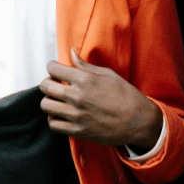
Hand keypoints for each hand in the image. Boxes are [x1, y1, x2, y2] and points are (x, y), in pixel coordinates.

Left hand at [39, 48, 162, 148]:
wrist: (138, 122)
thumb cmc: (126, 96)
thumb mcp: (108, 74)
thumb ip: (85, 65)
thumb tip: (71, 52)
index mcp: (85, 79)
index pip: (53, 69)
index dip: (52, 67)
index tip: (56, 69)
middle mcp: (77, 96)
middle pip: (45, 86)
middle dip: (48, 82)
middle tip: (55, 84)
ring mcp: (76, 115)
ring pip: (45, 105)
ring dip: (49, 100)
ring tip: (58, 100)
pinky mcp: (77, 131)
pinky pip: (53, 124)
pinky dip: (53, 118)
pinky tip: (62, 114)